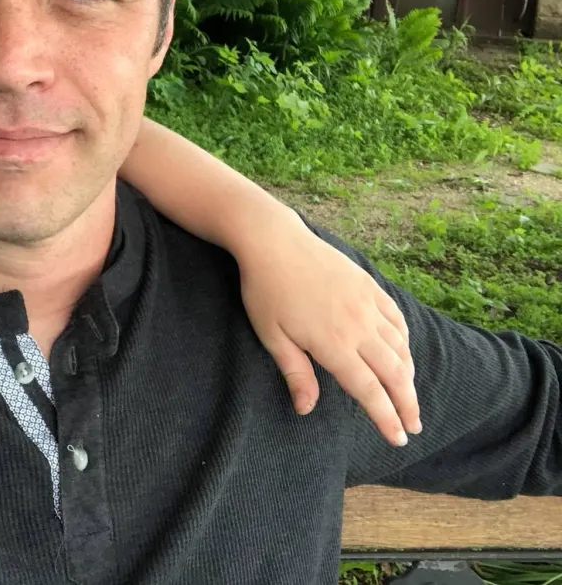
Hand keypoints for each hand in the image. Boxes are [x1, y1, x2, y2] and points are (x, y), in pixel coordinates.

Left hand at [238, 209, 420, 447]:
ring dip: (409, 376)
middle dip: (406, 404)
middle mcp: (359, 326)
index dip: (385, 417)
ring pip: (400, 347)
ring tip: (410, 396)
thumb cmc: (265, 290)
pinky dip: (405, 340)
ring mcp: (367, 304)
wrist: (274, 240)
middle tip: (413, 427)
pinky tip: (404, 352)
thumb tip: (306, 410)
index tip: (398, 438)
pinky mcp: (369, 286)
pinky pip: (397, 319)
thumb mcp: (272, 336)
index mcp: (333, 344)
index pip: (369, 390)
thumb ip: (295, 373)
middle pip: (394, 373)